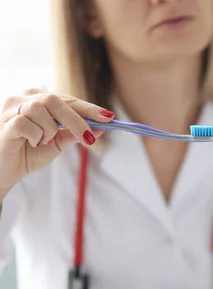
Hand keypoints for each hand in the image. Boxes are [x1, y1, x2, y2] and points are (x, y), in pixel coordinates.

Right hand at [0, 89, 114, 190]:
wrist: (5, 172)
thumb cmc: (28, 153)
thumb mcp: (57, 143)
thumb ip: (76, 133)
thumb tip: (102, 127)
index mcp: (38, 99)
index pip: (68, 100)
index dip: (89, 108)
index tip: (109, 117)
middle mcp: (24, 98)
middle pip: (56, 100)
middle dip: (77, 120)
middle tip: (89, 139)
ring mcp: (11, 108)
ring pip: (41, 110)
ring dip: (49, 130)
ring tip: (43, 142)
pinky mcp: (4, 122)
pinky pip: (25, 123)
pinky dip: (35, 135)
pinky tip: (31, 143)